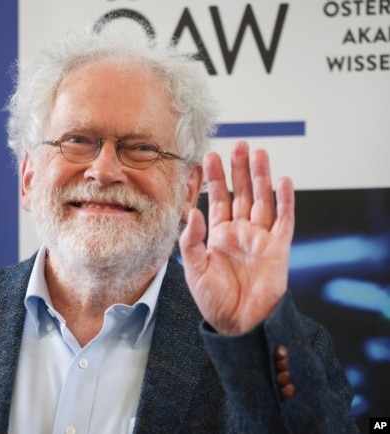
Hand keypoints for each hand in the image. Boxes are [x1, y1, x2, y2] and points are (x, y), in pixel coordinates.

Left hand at [179, 141, 293, 334]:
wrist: (237, 323)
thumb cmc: (213, 299)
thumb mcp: (193, 268)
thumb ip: (191, 240)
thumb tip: (192, 211)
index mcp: (219, 235)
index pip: (217, 199)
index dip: (214, 178)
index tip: (208, 156)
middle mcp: (240, 232)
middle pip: (242, 193)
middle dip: (239, 169)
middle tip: (238, 144)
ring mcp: (260, 238)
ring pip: (262, 200)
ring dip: (260, 177)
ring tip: (258, 153)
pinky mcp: (279, 248)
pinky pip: (284, 220)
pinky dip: (285, 200)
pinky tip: (282, 181)